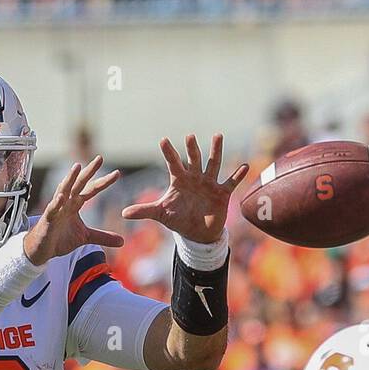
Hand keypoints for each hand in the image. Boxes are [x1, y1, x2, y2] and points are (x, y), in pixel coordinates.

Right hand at [23, 155, 123, 265]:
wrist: (42, 250)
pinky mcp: (47, 220)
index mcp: (75, 204)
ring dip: (70, 179)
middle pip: (79, 184)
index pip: (91, 190)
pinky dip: (56, 203)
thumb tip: (122, 241)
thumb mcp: (85, 237)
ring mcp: (56, 209)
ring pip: (63, 191)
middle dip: (89, 171)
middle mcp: (66, 203)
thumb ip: (102, 237)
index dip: (103, 182)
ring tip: (77, 166)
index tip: (117, 173)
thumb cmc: (60, 239)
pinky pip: (52, 210)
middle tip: (100, 158)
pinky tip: (61, 197)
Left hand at [122, 134, 248, 242]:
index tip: (163, 141)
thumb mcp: (160, 214)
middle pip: (194, 160)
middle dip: (192, 149)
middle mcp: (195, 178)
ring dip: (216, 151)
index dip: (169, 153)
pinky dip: (237, 175)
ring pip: (213, 164)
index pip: (173, 164)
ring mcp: (209, 184)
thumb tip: (124, 213)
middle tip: (190, 137)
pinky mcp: (222, 193)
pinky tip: (244, 166)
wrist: (196, 233)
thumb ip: (144, 211)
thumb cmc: (178, 219)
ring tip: (217, 136)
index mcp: (179, 181)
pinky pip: (231, 182)